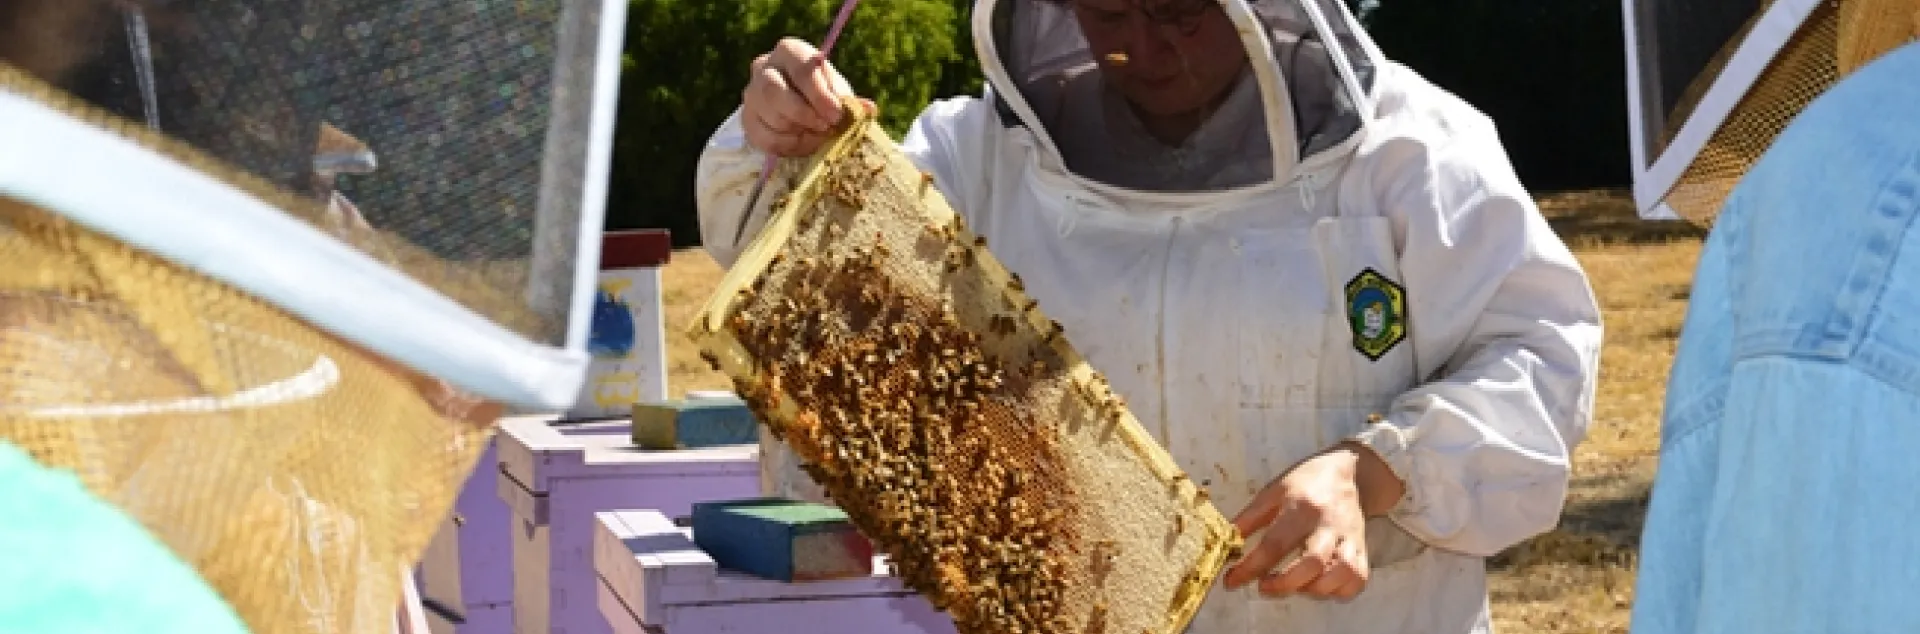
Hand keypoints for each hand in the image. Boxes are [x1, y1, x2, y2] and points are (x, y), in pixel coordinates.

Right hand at [743, 37, 872, 156]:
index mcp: (789, 51)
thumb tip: (869, 108)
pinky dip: (788, 146)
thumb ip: (850, 101)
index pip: (801, 69)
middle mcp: (763, 67)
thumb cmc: (821, 93)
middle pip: (774, 91)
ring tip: (818, 135)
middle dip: (803, 114)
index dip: (819, 94)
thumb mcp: (837, 91)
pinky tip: (803, 143)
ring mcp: (751, 94)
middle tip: (825, 128)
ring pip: (770, 117)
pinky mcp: (748, 120)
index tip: (836, 114)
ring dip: (799, 132)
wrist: (798, 104)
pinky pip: (764, 138)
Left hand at [1222, 443, 1403, 600]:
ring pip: (1340, 575)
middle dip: (1283, 584)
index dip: (1251, 567)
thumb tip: (1225, 542)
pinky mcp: (1363, 549)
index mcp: (1303, 507)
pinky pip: (1357, 579)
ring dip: (1313, 589)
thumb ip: (1248, 519)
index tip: (1232, 581)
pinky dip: (1339, 591)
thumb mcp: (1272, 491)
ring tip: (1293, 585)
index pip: (1275, 544)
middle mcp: (1329, 524)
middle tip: (1263, 586)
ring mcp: (1350, 538)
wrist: (1351, 472)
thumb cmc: (1307, 481)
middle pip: (1312, 564)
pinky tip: (1318, 585)